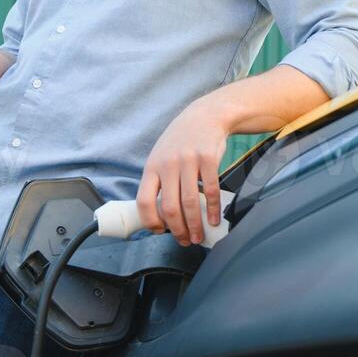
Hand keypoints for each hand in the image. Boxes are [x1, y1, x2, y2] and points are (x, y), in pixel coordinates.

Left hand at [136, 97, 232, 245]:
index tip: (159, 231)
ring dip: (194, 225)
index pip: (144, 201)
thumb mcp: (162, 155)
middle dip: (177, 230)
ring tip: (198, 236)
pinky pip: (211, 190)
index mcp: (152, 166)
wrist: (206, 115)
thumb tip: (160, 213)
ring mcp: (188, 161)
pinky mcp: (208, 159)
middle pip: (169, 207)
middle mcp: (168, 164)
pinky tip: (213, 219)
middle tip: (184, 241)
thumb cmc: (182, 140)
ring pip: (190, 202)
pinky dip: (213, 209)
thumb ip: (159, 180)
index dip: (150, 221)